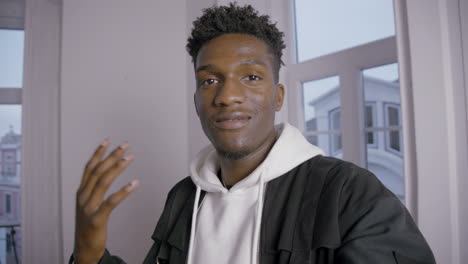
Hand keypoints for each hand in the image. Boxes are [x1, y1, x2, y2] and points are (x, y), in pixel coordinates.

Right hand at [73, 139, 138, 263]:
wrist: (84, 248)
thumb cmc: (89, 224)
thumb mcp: (87, 204)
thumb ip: (93, 189)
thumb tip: (105, 171)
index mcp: (81, 192)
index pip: (89, 167)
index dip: (98, 153)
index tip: (108, 140)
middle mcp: (83, 197)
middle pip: (98, 171)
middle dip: (112, 156)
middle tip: (125, 145)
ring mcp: (88, 207)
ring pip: (103, 182)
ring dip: (117, 168)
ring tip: (130, 158)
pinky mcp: (97, 219)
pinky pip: (111, 202)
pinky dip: (123, 191)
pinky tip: (134, 183)